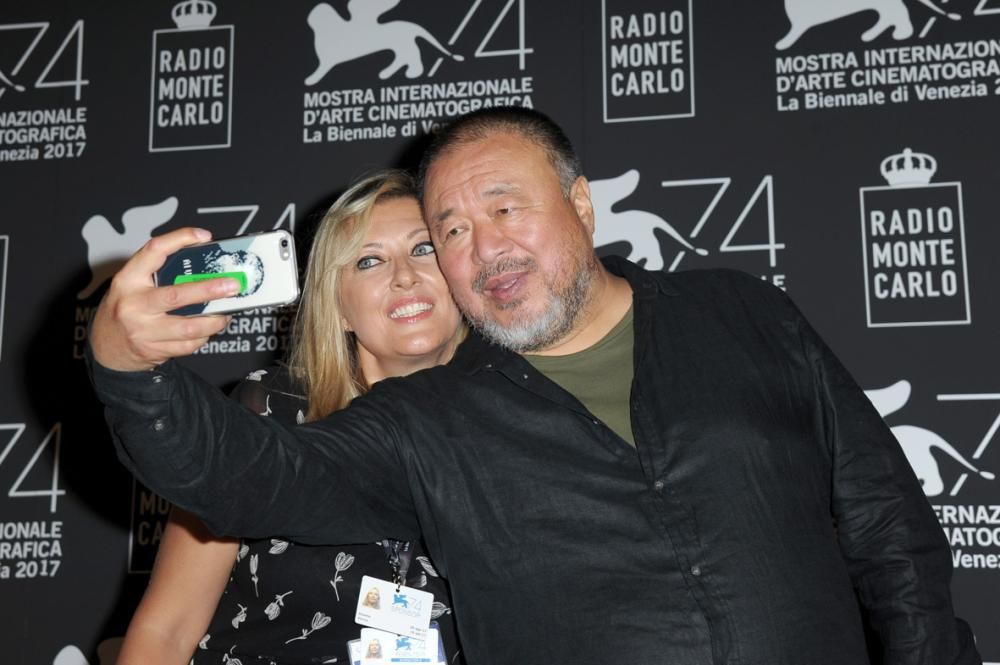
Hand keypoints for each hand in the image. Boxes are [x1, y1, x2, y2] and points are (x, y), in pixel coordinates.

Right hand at [89, 228, 241, 370]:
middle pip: (177, 295)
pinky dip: (204, 336)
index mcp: (128, 280)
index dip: (180, 239)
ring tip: (226, 312)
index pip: (154, 251)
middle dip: (210, 289)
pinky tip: (208, 329)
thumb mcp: (133, 284)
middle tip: (232, 285)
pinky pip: (189, 344)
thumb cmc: (126, 308)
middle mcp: (134, 304)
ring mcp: (143, 330)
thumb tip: (205, 263)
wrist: (106, 346)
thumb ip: (159, 272)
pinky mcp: (154, 350)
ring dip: (215, 320)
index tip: (204, 236)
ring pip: (189, 326)